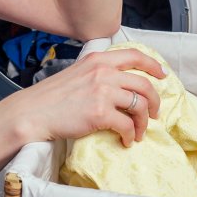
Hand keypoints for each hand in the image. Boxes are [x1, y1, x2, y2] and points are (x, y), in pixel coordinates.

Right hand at [3, 48, 165, 147]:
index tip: (163, 75)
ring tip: (139, 132)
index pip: (135, 55)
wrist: (32, 112)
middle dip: (155, 101)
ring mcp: (102, 91)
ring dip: (143, 122)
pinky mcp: (100, 113)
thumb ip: (97, 72)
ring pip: (139, 105)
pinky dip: (131, 135)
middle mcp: (103, 72)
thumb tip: (120, 84)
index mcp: (98, 59)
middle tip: (154, 113)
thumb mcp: (77, 73)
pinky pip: (127, 125)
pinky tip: (126, 141)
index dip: (153, 65)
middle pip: (144, 83)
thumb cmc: (51, 97)